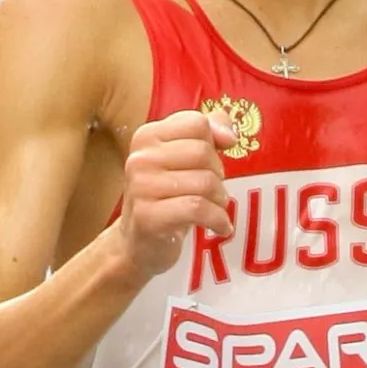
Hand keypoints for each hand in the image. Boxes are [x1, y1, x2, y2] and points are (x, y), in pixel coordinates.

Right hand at [119, 109, 237, 277]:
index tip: (215, 161)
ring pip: (205, 182)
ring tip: (214, 209)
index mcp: (147, 136)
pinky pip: (198, 208)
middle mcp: (140, 158)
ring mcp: (141, 187)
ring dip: (220, 200)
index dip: (215, 142)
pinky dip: (218, 220)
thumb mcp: (183, 158)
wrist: (137, 243)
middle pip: (203, 153)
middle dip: (218, 174)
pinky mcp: (148, 216)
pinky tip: (220, 227)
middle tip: (212, 191)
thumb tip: (229, 135)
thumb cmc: (167, 196)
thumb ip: (208, 133)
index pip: (197, 124)